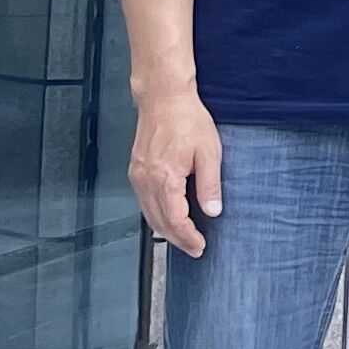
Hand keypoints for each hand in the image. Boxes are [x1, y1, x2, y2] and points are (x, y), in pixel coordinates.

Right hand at [129, 85, 222, 255]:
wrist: (164, 98)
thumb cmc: (188, 120)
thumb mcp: (209, 152)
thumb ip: (210, 185)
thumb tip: (213, 212)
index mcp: (164, 178)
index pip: (174, 219)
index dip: (187, 237)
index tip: (200, 247)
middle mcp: (145, 180)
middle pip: (158, 221)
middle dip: (177, 239)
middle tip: (194, 249)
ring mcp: (137, 176)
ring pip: (148, 214)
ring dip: (164, 230)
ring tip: (183, 239)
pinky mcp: (135, 170)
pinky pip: (143, 201)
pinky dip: (155, 215)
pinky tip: (167, 217)